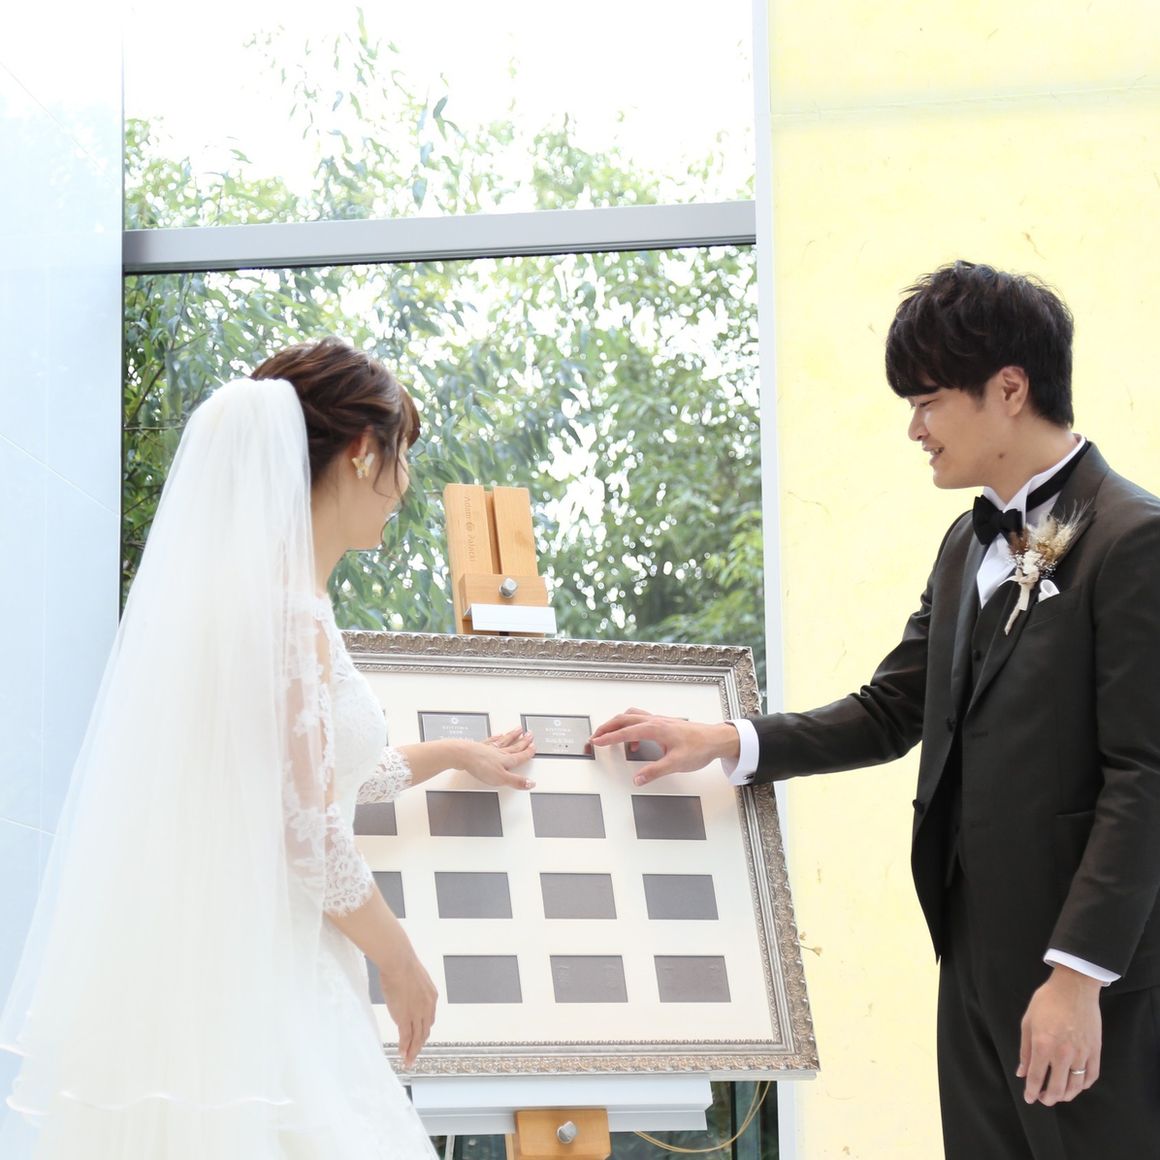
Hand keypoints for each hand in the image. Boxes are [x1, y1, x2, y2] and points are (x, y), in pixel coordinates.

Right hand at [378, 948, 437, 1067]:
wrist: (399, 962)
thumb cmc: (403, 964)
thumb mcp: (416, 979)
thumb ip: (415, 990)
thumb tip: (408, 992)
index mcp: (432, 997)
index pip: (429, 1019)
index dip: (423, 1031)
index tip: (419, 1038)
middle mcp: (427, 1007)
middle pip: (425, 1032)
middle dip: (419, 1045)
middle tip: (414, 1054)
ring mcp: (416, 1013)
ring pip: (417, 1038)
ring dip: (413, 1051)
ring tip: (408, 1060)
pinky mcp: (404, 1017)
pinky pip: (406, 1037)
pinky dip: (404, 1047)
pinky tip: (402, 1054)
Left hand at [458, 728, 535, 788]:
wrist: (463, 755)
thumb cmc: (480, 766)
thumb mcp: (501, 778)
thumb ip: (516, 781)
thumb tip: (530, 783)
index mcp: (507, 760)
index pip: (521, 756)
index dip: (528, 752)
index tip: (534, 747)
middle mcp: (500, 752)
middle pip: (515, 746)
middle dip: (523, 741)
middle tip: (529, 734)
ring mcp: (490, 748)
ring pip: (504, 741)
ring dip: (512, 735)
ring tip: (518, 730)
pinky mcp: (479, 747)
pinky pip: (491, 740)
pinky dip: (496, 737)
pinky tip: (497, 735)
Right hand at [590, 707, 739, 783]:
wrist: (715, 739)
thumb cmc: (699, 747)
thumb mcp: (676, 764)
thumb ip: (654, 771)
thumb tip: (638, 779)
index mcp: (655, 729)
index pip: (626, 731)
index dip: (609, 737)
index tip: (596, 741)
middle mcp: (655, 721)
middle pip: (624, 719)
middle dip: (608, 726)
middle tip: (596, 735)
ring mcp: (659, 721)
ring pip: (632, 716)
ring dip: (618, 724)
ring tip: (609, 735)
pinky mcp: (664, 724)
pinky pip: (641, 720)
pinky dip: (631, 727)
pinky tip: (634, 742)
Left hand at [1016, 965, 1101, 1104]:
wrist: (1074, 987)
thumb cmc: (1047, 1001)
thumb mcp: (1028, 1022)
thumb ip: (1025, 1050)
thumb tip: (1022, 1073)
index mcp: (1043, 1045)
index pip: (1037, 1077)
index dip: (1032, 1091)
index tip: (1029, 1099)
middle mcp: (1063, 1054)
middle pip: (1057, 1088)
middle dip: (1049, 1098)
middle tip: (1043, 1099)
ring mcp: (1082, 1054)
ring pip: (1076, 1086)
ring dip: (1067, 1095)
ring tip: (1059, 1095)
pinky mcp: (1095, 1051)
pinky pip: (1091, 1075)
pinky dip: (1084, 1085)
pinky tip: (1077, 1085)